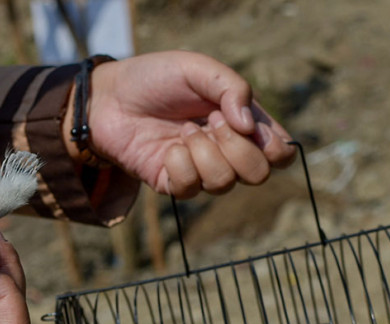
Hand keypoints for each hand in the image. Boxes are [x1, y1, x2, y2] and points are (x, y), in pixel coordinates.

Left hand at [73, 51, 296, 197]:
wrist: (110, 98)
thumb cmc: (156, 79)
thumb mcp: (198, 69)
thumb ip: (232, 87)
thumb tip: (249, 126)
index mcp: (243, 124)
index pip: (280, 153)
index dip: (274, 146)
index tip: (246, 123)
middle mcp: (227, 151)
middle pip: (258, 174)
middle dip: (236, 147)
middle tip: (210, 121)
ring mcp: (201, 170)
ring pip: (224, 183)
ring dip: (203, 153)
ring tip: (183, 130)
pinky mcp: (174, 184)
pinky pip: (191, 189)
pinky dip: (179, 164)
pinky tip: (168, 148)